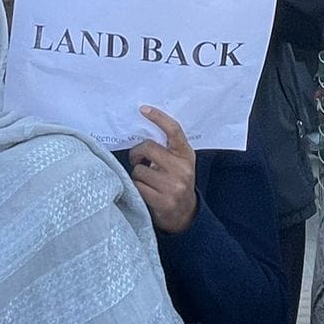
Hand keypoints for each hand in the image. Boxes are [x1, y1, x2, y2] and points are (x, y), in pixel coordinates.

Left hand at [130, 106, 197, 234]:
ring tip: (146, 181)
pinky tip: (145, 191)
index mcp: (186, 154)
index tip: (143, 109)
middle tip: (137, 158)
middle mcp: (182, 168)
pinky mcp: (163, 201)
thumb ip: (167, 149)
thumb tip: (141, 132)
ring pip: (139, 170)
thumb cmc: (176, 182)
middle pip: (148, 147)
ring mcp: (173, 186)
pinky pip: (137, 186)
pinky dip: (136, 187)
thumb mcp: (179, 163)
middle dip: (137, 153)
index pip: (174, 130)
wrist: (185, 214)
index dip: (159, 118)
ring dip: (137, 175)